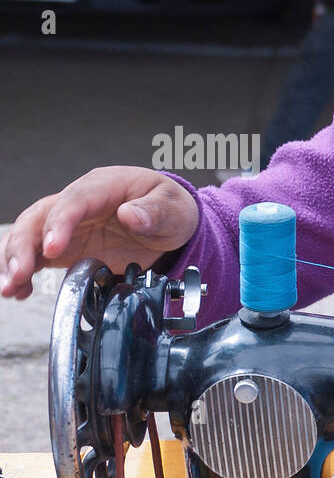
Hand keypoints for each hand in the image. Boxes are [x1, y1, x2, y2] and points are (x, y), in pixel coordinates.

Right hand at [0, 166, 198, 298]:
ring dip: (15, 260)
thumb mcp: (174, 208)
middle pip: (38, 218)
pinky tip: (19, 290)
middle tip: (19, 273)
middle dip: (24, 245)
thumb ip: (155, 211)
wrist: (170, 221)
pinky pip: (37, 255)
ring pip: (30, 236)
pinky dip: (24, 272)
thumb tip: (131, 214)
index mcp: (103, 186)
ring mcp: (69, 224)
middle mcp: (78, 203)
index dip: (59, 223)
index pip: (72, 201)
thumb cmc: (171, 208)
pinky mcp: (66, 245)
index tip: (54, 248)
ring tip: (11, 287)